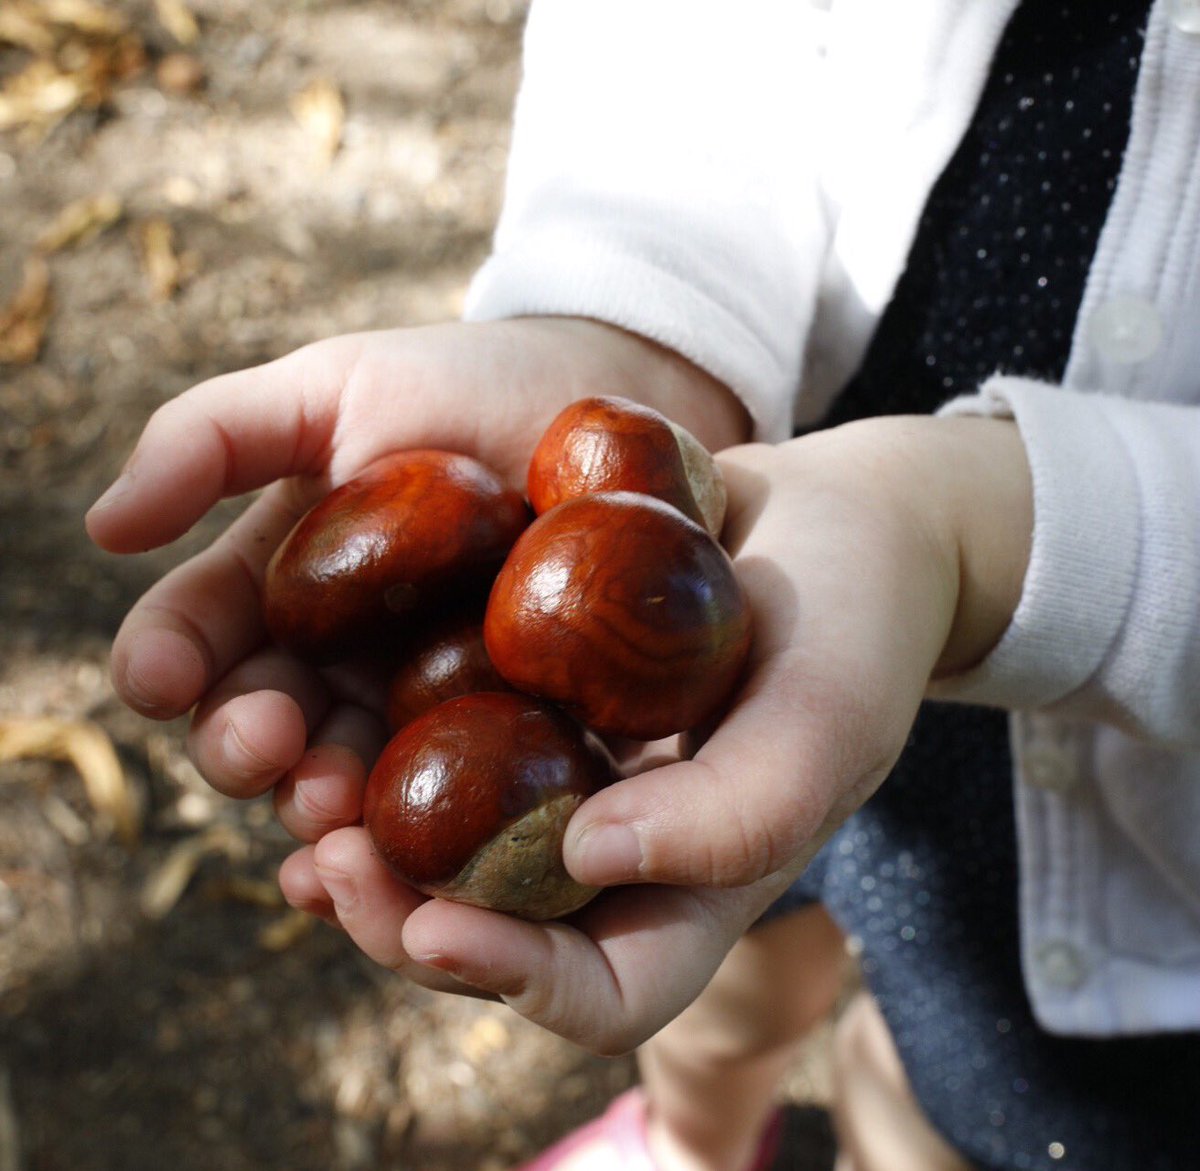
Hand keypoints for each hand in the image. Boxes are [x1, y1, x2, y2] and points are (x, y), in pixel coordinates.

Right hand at [86, 315, 744, 777]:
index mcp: (279, 589)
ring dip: (323, 801)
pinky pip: (456, 800)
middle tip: (262, 743)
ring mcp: (417, 707)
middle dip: (244, 744)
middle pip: (262, 728)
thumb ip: (217, 436)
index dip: (167, 663)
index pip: (196, 640)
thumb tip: (104, 527)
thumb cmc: (463, 386)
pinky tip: (413, 844)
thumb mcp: (338, 388)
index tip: (158, 678)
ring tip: (333, 799)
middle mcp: (335, 664)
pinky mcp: (506, 735)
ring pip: (346, 779)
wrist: (600, 402)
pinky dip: (423, 830)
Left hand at [272, 414, 1030, 1054]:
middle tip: (330, 858)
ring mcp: (569, 779)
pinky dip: (379, 759)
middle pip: (498, 939)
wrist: (829, 521)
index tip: (435, 925)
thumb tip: (583, 860)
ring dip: (369, 852)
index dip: (517, 982)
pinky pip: (443, 757)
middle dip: (404, 920)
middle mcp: (618, 852)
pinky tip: (324, 730)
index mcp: (695, 888)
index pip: (607, 993)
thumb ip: (742, 808)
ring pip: (448, 856)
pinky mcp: (531, 706)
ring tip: (300, 801)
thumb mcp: (827, 712)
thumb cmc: (856, 621)